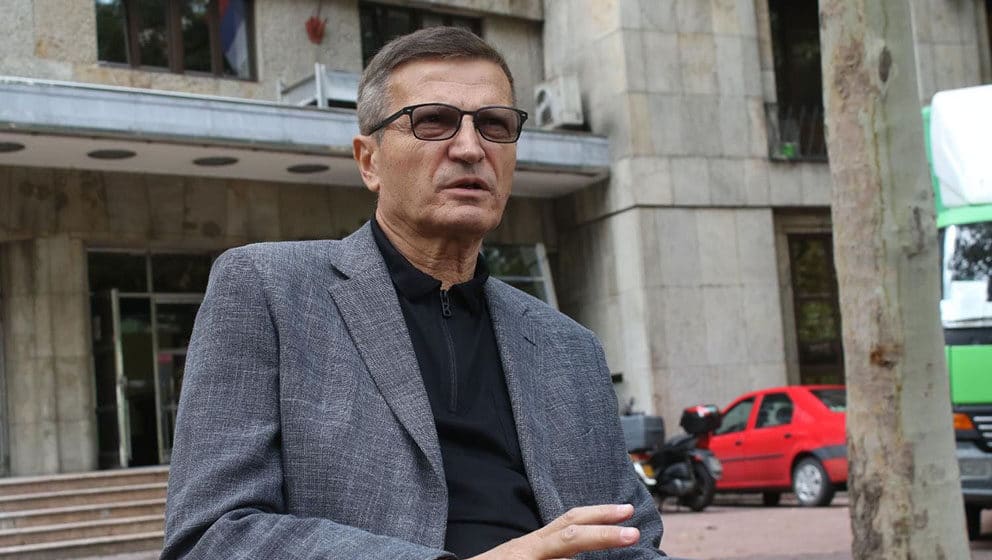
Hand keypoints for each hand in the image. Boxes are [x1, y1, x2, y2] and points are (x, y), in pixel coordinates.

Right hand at [466, 504, 639, 559]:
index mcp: (535, 543)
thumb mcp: (528, 556)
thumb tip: (579, 556)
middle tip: (632, 533)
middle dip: (602, 532)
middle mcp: (528, 548)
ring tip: (621, 540)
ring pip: (561, 553)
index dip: (599, 515)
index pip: (569, 522)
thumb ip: (554, 553)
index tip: (627, 512)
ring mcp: (521, 559)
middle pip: (568, 533)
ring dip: (590, 542)